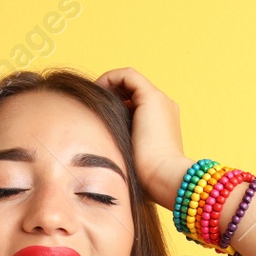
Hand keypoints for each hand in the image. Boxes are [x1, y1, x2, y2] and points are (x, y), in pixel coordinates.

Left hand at [96, 67, 190, 208]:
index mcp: (162, 125)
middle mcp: (164, 108)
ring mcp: (160, 101)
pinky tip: (97, 90)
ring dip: (109, 85)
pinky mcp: (152, 97)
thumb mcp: (133, 164)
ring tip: (92, 96)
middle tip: (90, 104)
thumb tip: (99, 161)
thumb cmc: (148, 180)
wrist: (164, 178)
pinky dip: (111, 78)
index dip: (115, 107)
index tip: (96, 115)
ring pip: (130, 81)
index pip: (136, 107)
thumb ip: (122, 154)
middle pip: (133, 92)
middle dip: (111, 95)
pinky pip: (128, 76)